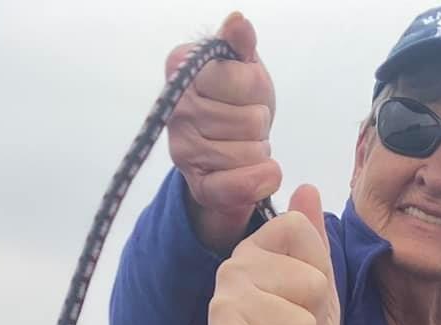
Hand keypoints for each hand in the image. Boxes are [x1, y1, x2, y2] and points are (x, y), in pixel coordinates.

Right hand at [165, 13, 281, 251]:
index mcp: (182, 67)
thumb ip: (240, 44)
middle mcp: (176, 110)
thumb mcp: (242, 64)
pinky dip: (260, 181)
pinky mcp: (197, 185)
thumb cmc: (236, 98)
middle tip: (246, 124)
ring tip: (245, 144)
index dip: (256, 89)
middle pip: (252, 121)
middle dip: (259, 123)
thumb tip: (238, 23)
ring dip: (260, 151)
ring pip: (252, 153)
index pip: (247, 82)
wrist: (224, 145)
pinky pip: (237, 186)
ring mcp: (183, 150)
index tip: (243, 92)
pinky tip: (264, 173)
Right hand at [207, 186, 340, 324]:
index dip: (318, 279)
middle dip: (314, 324)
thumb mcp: (311, 291)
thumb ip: (311, 242)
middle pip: (314, 284)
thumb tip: (307, 189)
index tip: (299, 304)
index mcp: (255, 248)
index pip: (306, 234)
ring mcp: (225, 306)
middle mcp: (234, 268)